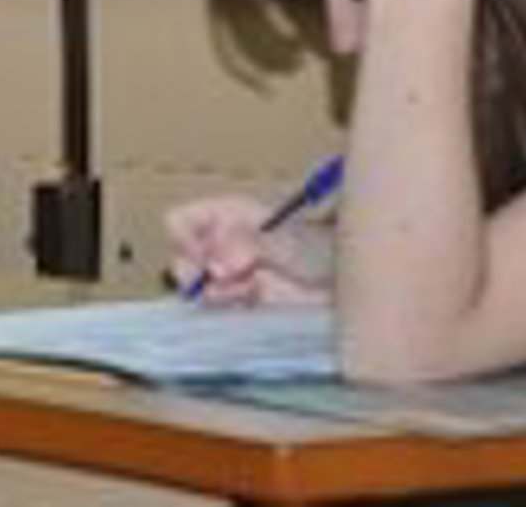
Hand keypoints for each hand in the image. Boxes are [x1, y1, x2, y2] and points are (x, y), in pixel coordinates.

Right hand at [164, 195, 332, 307]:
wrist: (344, 284)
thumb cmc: (322, 249)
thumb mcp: (287, 240)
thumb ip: (249, 245)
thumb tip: (217, 265)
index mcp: (227, 216)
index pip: (180, 221)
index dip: (184, 240)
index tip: (203, 259)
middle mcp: (221, 244)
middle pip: (181, 259)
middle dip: (199, 274)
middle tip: (229, 279)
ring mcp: (229, 274)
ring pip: (196, 289)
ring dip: (219, 294)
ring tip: (249, 289)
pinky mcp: (239, 301)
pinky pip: (215, 309)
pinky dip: (230, 309)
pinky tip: (253, 302)